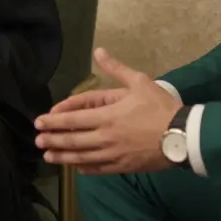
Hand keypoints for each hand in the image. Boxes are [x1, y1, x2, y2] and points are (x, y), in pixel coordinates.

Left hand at [34, 48, 181, 174]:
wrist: (182, 135)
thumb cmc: (160, 107)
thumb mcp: (139, 81)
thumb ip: (115, 68)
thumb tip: (98, 51)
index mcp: (107, 116)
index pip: (73, 120)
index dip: (54, 121)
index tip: (40, 122)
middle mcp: (105, 137)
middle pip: (73, 141)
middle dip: (53, 140)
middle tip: (37, 141)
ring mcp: (113, 155)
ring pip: (82, 158)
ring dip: (63, 157)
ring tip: (49, 157)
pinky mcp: (123, 167)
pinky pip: (99, 169)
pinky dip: (85, 168)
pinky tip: (77, 168)